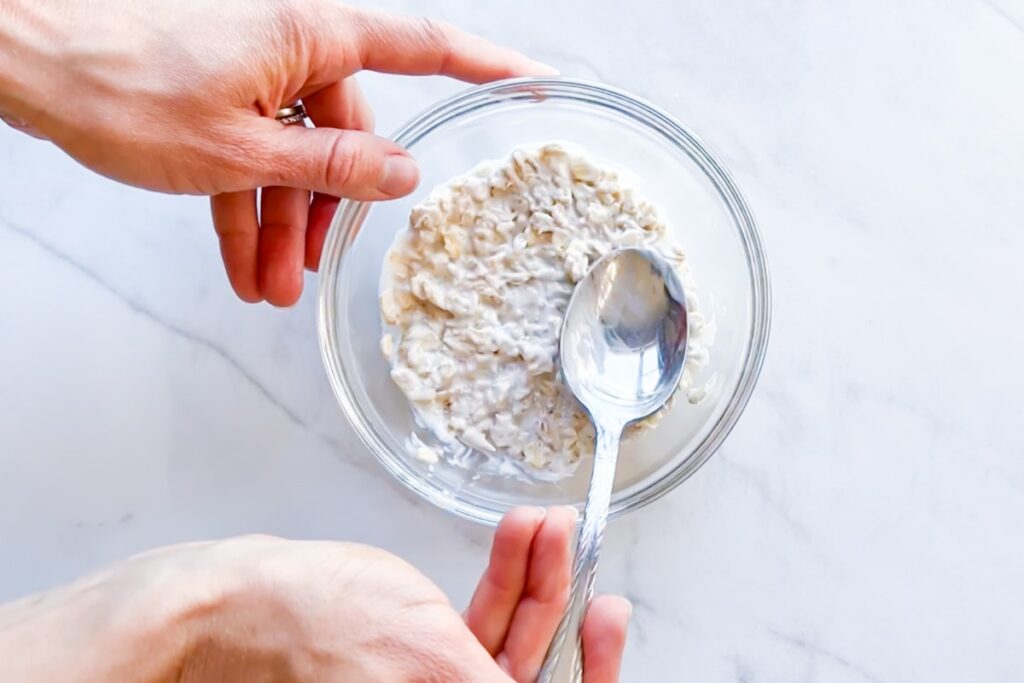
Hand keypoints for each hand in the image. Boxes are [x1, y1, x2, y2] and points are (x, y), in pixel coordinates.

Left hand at [0, 0, 553, 305]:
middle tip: (313, 271)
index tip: (534, 82)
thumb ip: (333, 168)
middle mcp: (290, 47)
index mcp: (311, 37)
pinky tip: (239, 265)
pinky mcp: (216, 95)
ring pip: (290, 156)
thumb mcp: (243, 149)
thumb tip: (403, 173)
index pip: (423, 47)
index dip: (485, 66)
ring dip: (279, 225)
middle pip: (342, 132)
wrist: (30, 61)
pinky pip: (248, 157)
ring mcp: (252, 71)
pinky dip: (244, 207)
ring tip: (266, 287)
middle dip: (325, 211)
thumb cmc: (124, 85)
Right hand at [0, 507, 629, 681]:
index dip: (591, 668)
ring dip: (531, 577)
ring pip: (501, 640)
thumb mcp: (429, 653)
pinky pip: (470, 627)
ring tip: (545, 525)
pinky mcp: (407, 663)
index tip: (606, 621)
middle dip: (560, 601)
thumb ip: (495, 678)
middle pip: (528, 669)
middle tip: (574, 550)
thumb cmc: (307, 629)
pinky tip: (515, 540)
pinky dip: (498, 581)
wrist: (228, 608)